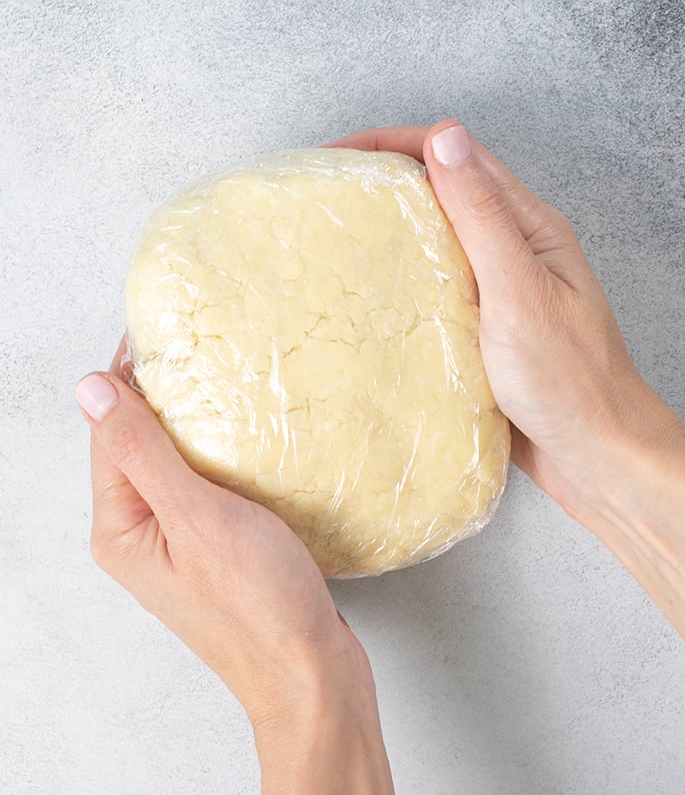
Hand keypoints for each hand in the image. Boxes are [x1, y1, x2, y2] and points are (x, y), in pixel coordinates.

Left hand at [77, 338, 393, 792]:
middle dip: (160, 394)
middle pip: (137, 444)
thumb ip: (143, 451)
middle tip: (195, 345)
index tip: (156, 331)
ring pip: (174, 461)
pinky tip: (245, 431)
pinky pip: (203, 482)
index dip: (128, 378)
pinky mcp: (214, 544)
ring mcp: (178, 540)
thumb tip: (90, 389)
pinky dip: (218, 451)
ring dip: (193, 421)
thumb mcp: (196, 517)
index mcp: (121, 528)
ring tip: (222, 376)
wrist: (310, 671)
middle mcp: (140, 533)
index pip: (109, 433)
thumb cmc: (256, 604)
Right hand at [326, 122, 684, 635]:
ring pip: (438, 239)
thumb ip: (482, 217)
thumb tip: (445, 138)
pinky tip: (374, 293)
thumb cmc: (569, 379)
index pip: (457, 160)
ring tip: (338, 236)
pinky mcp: (483, 327)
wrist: (594, 455)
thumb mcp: (519, 291)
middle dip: (385, 182)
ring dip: (391, 228)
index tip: (337, 156)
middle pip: (443, 192)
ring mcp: (498, 289)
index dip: (394, 146)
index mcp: (530, 227)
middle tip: (327, 193)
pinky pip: (437, 286)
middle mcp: (514, 250)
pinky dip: (403, 277)